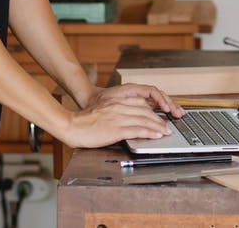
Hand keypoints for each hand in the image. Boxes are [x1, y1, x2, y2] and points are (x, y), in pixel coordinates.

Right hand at [59, 83, 185, 148]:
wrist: (71, 126)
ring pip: (144, 120)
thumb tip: (127, 120)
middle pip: (145, 112)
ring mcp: (118, 118)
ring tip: (165, 132)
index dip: (152, 111)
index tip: (158, 117)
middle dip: (158, 120)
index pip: (140, 104)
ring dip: (158, 127)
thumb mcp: (102, 112)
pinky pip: (138, 130)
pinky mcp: (116, 130)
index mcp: (115, 102)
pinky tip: (156, 136)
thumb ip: (115, 113)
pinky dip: (150, 133)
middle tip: (166, 127)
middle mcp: (119, 107)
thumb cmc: (84, 122)